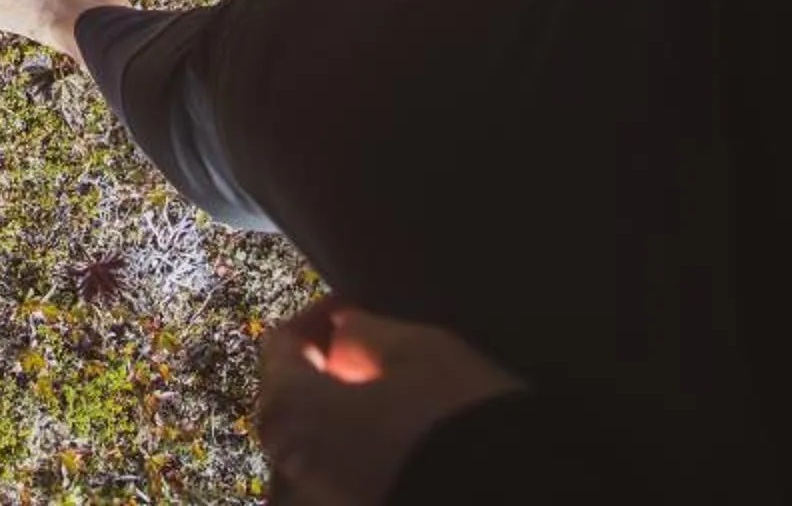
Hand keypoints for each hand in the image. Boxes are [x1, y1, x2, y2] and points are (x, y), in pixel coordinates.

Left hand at [255, 299, 524, 505]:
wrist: (508, 498)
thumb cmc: (455, 420)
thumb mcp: (418, 351)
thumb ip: (366, 332)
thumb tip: (344, 330)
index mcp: (290, 409)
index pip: (283, 345)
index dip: (319, 316)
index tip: (354, 303)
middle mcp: (290, 462)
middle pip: (293, 399)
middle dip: (326, 367)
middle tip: (369, 344)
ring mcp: (321, 496)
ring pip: (316, 443)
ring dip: (340, 412)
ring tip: (389, 392)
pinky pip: (340, 473)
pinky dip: (358, 449)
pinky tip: (400, 437)